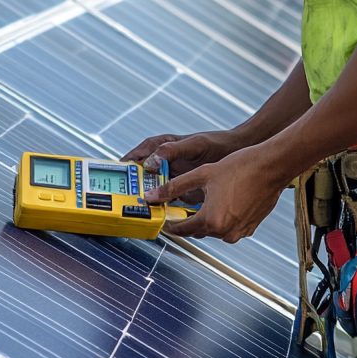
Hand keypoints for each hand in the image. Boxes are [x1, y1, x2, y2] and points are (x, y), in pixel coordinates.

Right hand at [123, 129, 242, 202]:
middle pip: (144, 173)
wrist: (239, 155)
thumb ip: (172, 151)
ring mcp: (174, 176)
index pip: (141, 153)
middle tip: (122, 193)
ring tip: (137, 206)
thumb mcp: (194, 145)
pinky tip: (159, 214)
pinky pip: (169, 198)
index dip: (128, 161)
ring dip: (147, 196)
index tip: (117, 170)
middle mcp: (167, 161)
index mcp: (165, 146)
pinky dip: (163, 206)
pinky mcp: (183, 189)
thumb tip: (150, 162)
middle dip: (134, 183)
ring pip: (155, 187)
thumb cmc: (217, 143)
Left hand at [144, 144, 287, 242]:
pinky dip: (223, 218)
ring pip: (214, 229)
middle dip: (188, 219)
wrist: (271, 167)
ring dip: (207, 218)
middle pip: (198, 230)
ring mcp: (240, 232)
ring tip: (203, 201)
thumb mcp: (201, 175)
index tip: (164, 219)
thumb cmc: (238, 168)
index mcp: (211, 220)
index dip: (170, 224)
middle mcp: (225, 232)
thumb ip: (174, 188)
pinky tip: (223, 201)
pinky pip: (230, 228)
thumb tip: (152, 197)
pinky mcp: (251, 228)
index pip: (182, 229)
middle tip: (180, 207)